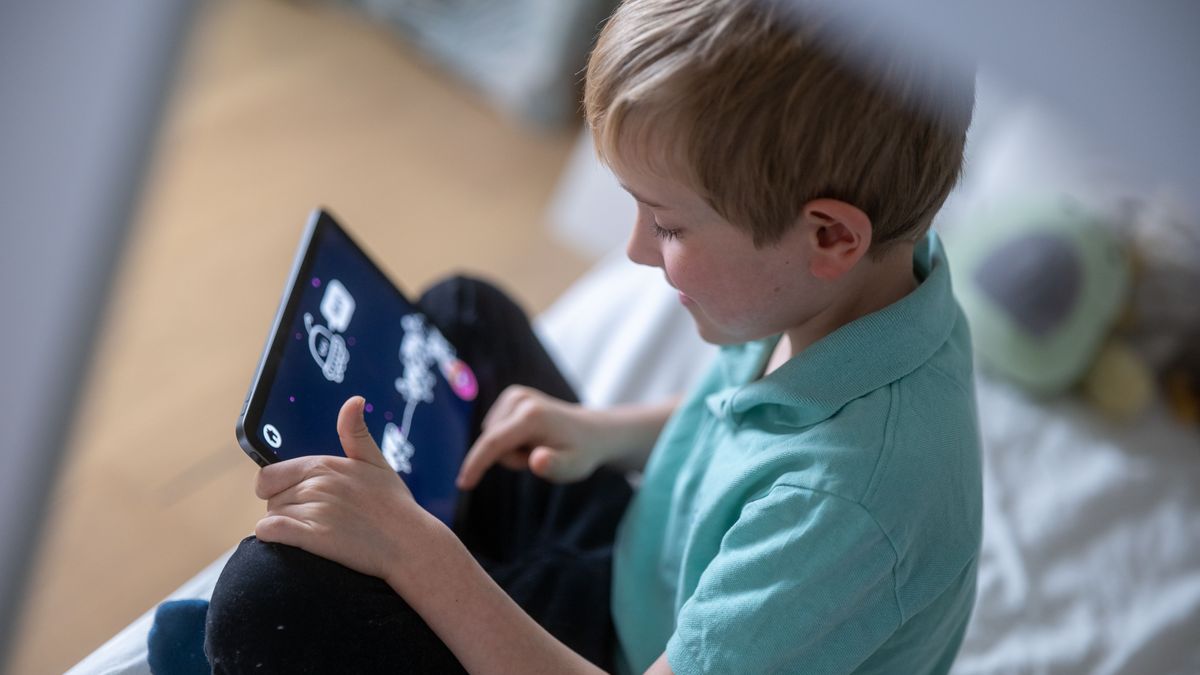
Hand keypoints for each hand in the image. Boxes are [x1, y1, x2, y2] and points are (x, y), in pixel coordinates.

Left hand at [254, 396, 437, 582]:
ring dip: (286, 527)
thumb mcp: (377, 462)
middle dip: (286, 510)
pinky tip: (294, 541)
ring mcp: (315, 510)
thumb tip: (354, 400)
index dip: (277, 489)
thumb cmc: (394, 505)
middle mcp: (316, 484)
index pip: (268, 475)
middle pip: (271, 499)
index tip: (297, 499)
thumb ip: (356, 433)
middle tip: (315, 520)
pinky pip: (269, 531)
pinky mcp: (314, 537)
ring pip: (272, 517)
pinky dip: (273, 536)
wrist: (410, 543)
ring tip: (315, 533)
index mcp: (324, 465)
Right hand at [457, 386, 613, 489]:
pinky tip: (531, 438)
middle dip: (510, 458)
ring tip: (537, 446)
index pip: (493, 443)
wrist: (591, 431)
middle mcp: (519, 399)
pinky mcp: (511, 396)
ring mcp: (514, 395)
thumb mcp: (572, 467)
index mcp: (532, 416)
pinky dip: (509, 439)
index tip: (463, 484)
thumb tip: (537, 460)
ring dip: (510, 450)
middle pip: (491, 442)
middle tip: (540, 456)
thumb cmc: (581, 452)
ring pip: (491, 436)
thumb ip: (553, 466)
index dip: (475, 464)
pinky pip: (494, 429)